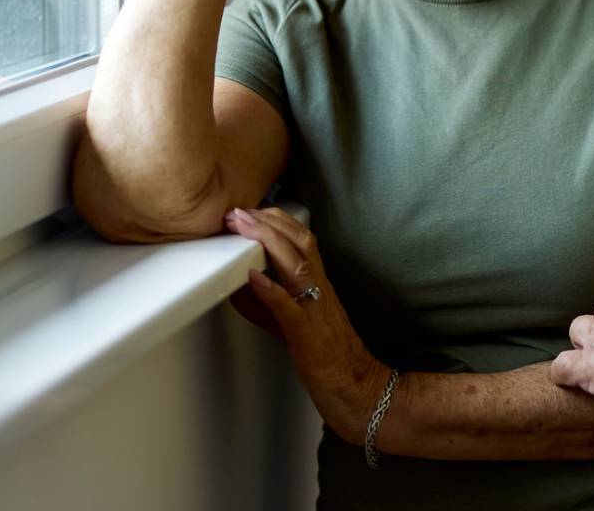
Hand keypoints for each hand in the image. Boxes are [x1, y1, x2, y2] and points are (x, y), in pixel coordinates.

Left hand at [223, 206, 390, 443]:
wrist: (354, 383)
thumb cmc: (326, 354)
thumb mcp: (292, 322)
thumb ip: (267, 304)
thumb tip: (239, 285)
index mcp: (318, 284)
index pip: (302, 240)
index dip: (276, 221)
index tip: (251, 210)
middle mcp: (320, 289)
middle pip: (300, 243)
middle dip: (268, 221)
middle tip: (239, 211)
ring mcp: (315, 309)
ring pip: (296, 265)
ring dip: (267, 242)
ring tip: (243, 227)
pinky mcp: (306, 333)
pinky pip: (289, 307)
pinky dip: (270, 289)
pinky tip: (252, 276)